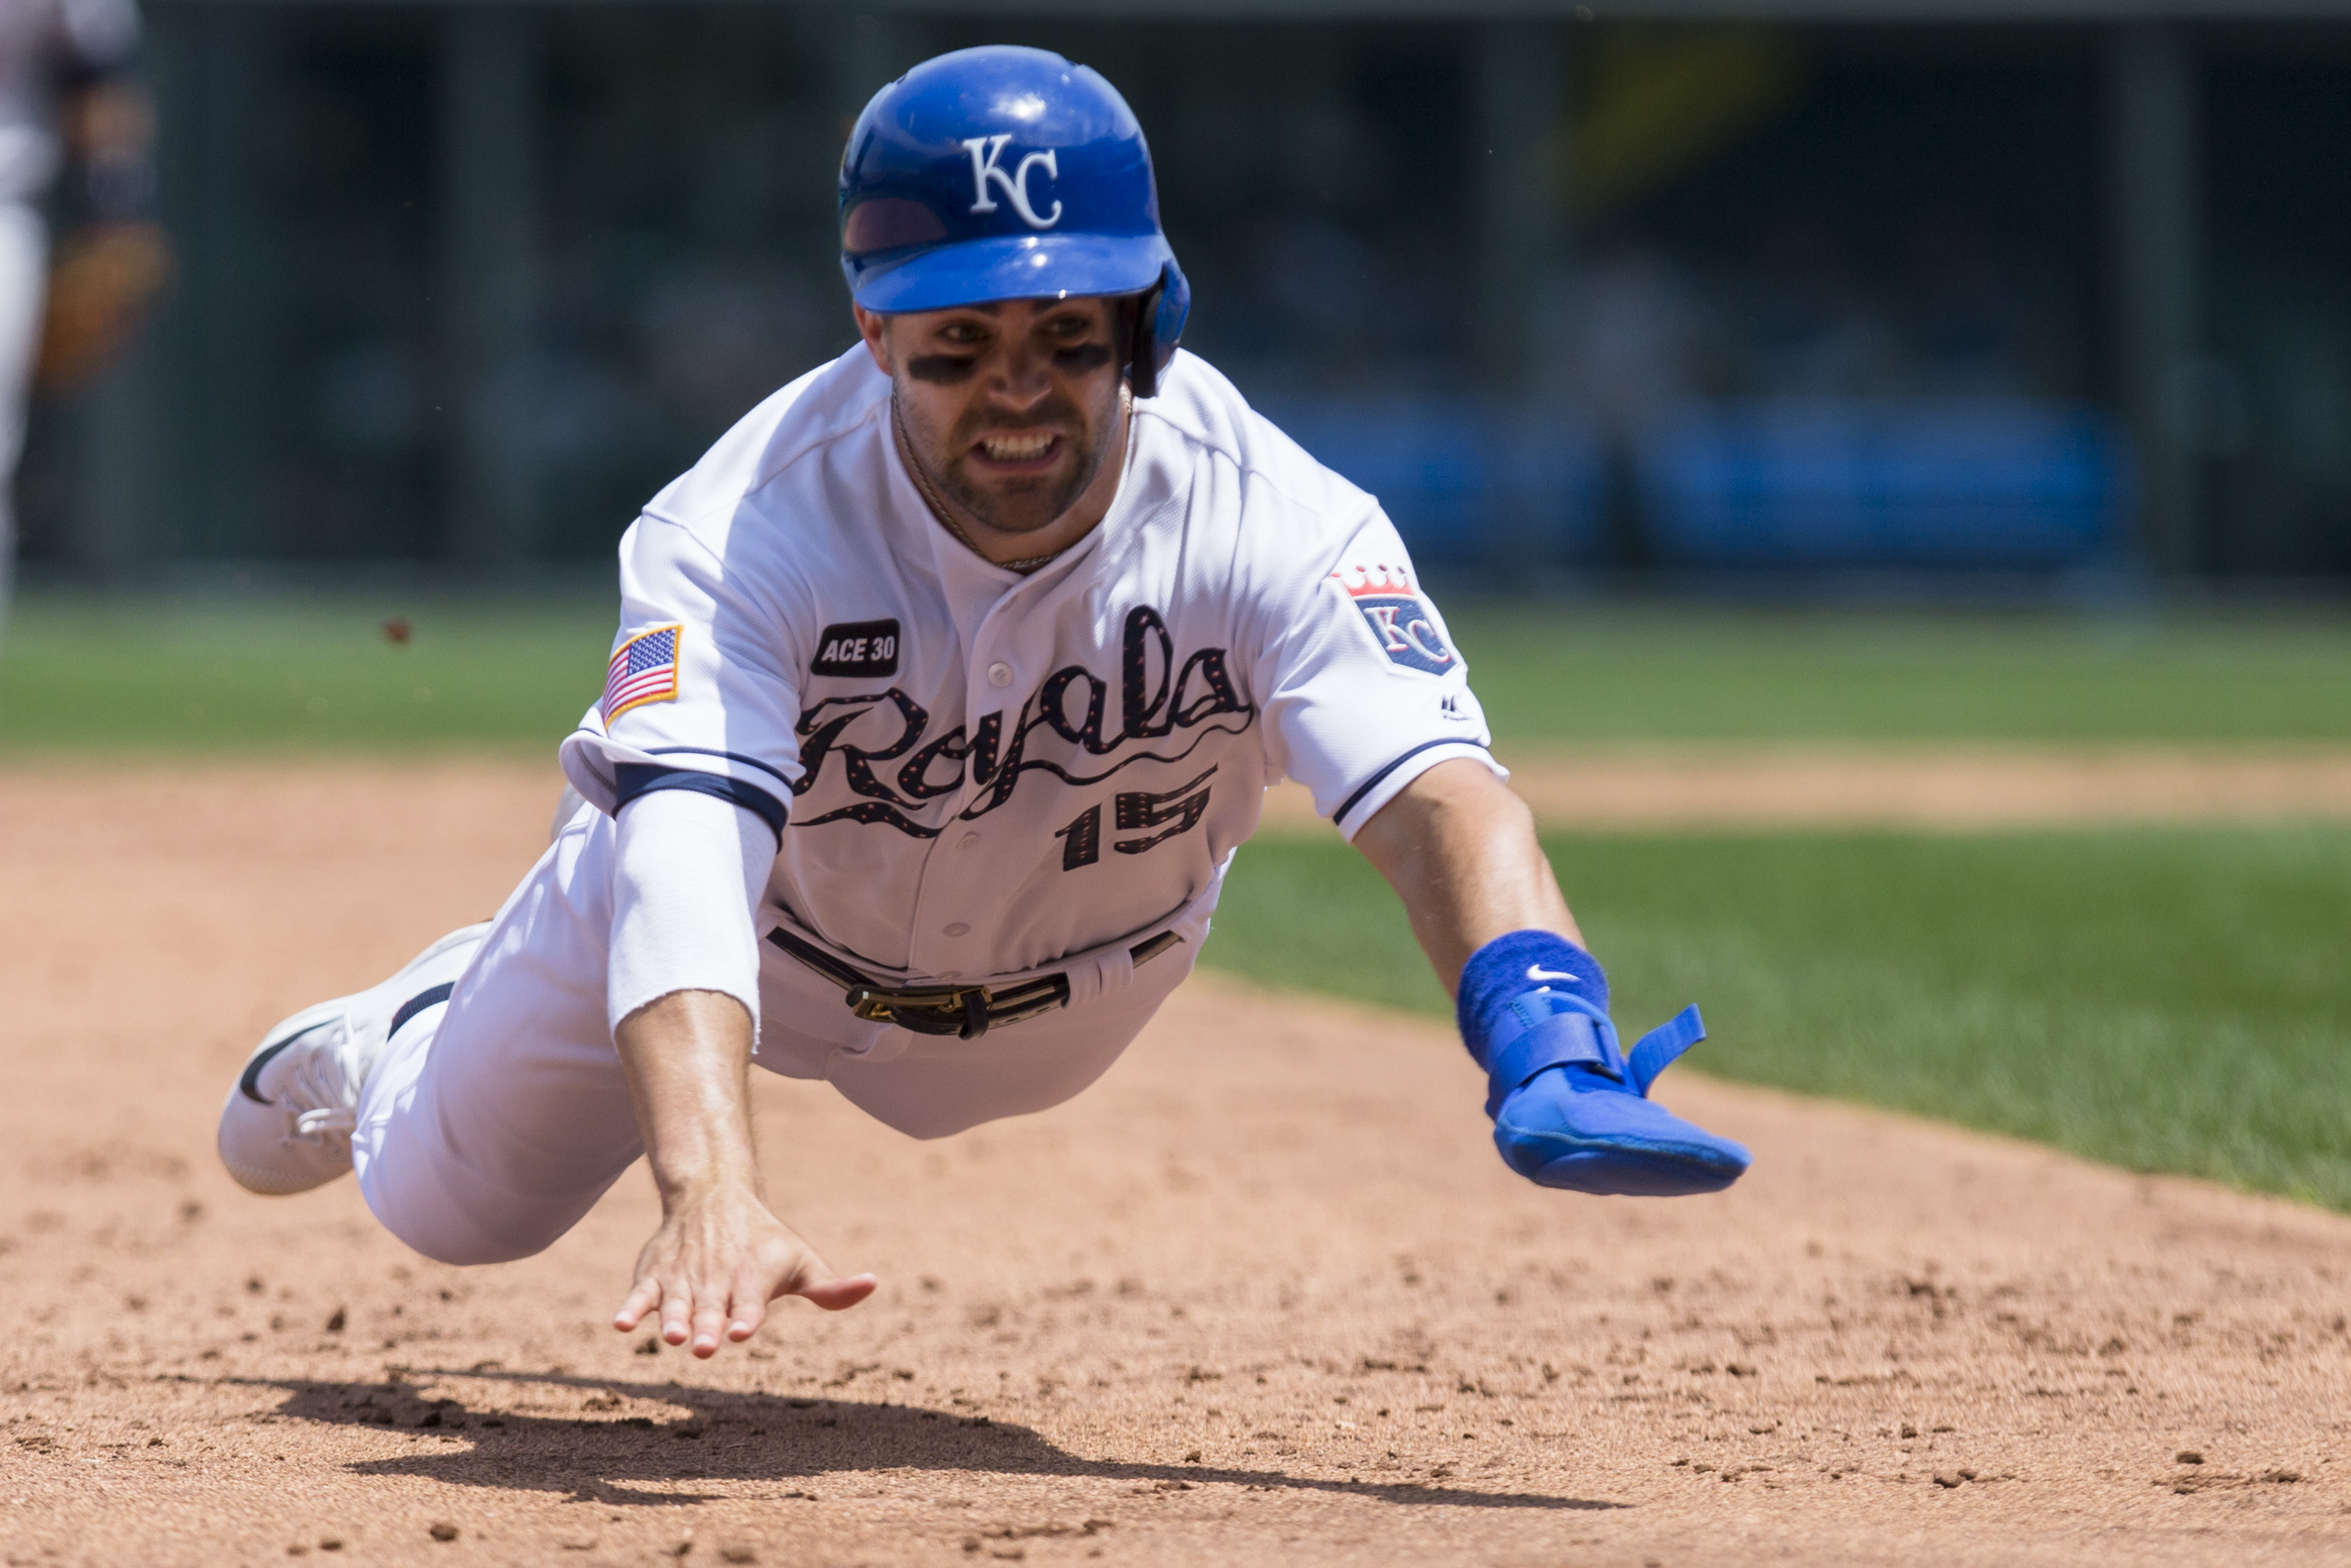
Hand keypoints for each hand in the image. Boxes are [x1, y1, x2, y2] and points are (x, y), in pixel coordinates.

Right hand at [612, 1181, 875, 1356]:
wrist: (714, 1196)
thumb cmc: (765, 1240)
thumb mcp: (802, 1260)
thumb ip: (831, 1287)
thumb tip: (873, 1284)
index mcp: (752, 1279)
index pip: (750, 1302)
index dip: (746, 1317)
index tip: (742, 1331)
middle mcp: (716, 1280)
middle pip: (712, 1309)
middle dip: (709, 1328)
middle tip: (705, 1347)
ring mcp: (683, 1279)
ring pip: (676, 1304)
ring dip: (672, 1321)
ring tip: (671, 1338)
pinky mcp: (655, 1277)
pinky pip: (640, 1294)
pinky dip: (631, 1308)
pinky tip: (621, 1325)